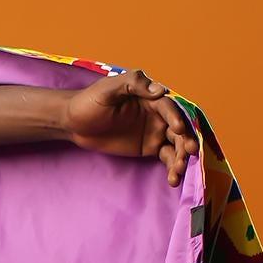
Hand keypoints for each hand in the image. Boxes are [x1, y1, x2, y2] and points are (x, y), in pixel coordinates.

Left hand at [63, 68, 196, 184]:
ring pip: (176, 144)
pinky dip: (172, 167)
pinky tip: (173, 179)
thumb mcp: (108, 88)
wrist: (74, 123)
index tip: (179, 129)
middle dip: (186, 140)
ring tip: (178, 171)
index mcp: (150, 98)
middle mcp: (157, 114)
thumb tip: (160, 89)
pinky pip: (166, 157)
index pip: (169, 107)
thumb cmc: (90, 101)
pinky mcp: (149, 148)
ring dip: (181, 157)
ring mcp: (155, 132)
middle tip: (188, 153)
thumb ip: (133, 83)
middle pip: (178, 127)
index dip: (176, 117)